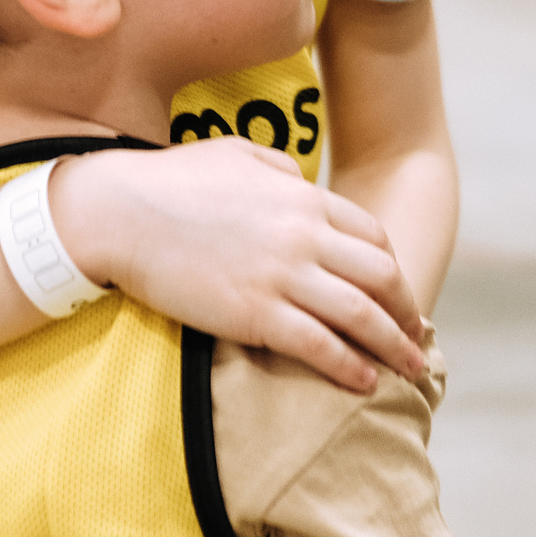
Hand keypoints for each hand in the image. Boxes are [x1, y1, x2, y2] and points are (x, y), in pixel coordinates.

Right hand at [50, 138, 425, 391]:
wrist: (119, 213)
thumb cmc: (171, 181)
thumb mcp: (237, 155)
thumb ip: (279, 170)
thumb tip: (302, 184)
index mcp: (302, 198)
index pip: (372, 237)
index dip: (392, 268)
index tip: (397, 293)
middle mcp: (303, 236)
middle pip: (381, 277)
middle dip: (406, 311)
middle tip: (416, 337)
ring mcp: (281, 276)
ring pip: (360, 316)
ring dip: (393, 347)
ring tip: (409, 370)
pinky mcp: (254, 314)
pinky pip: (319, 346)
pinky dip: (349, 366)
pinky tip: (363, 381)